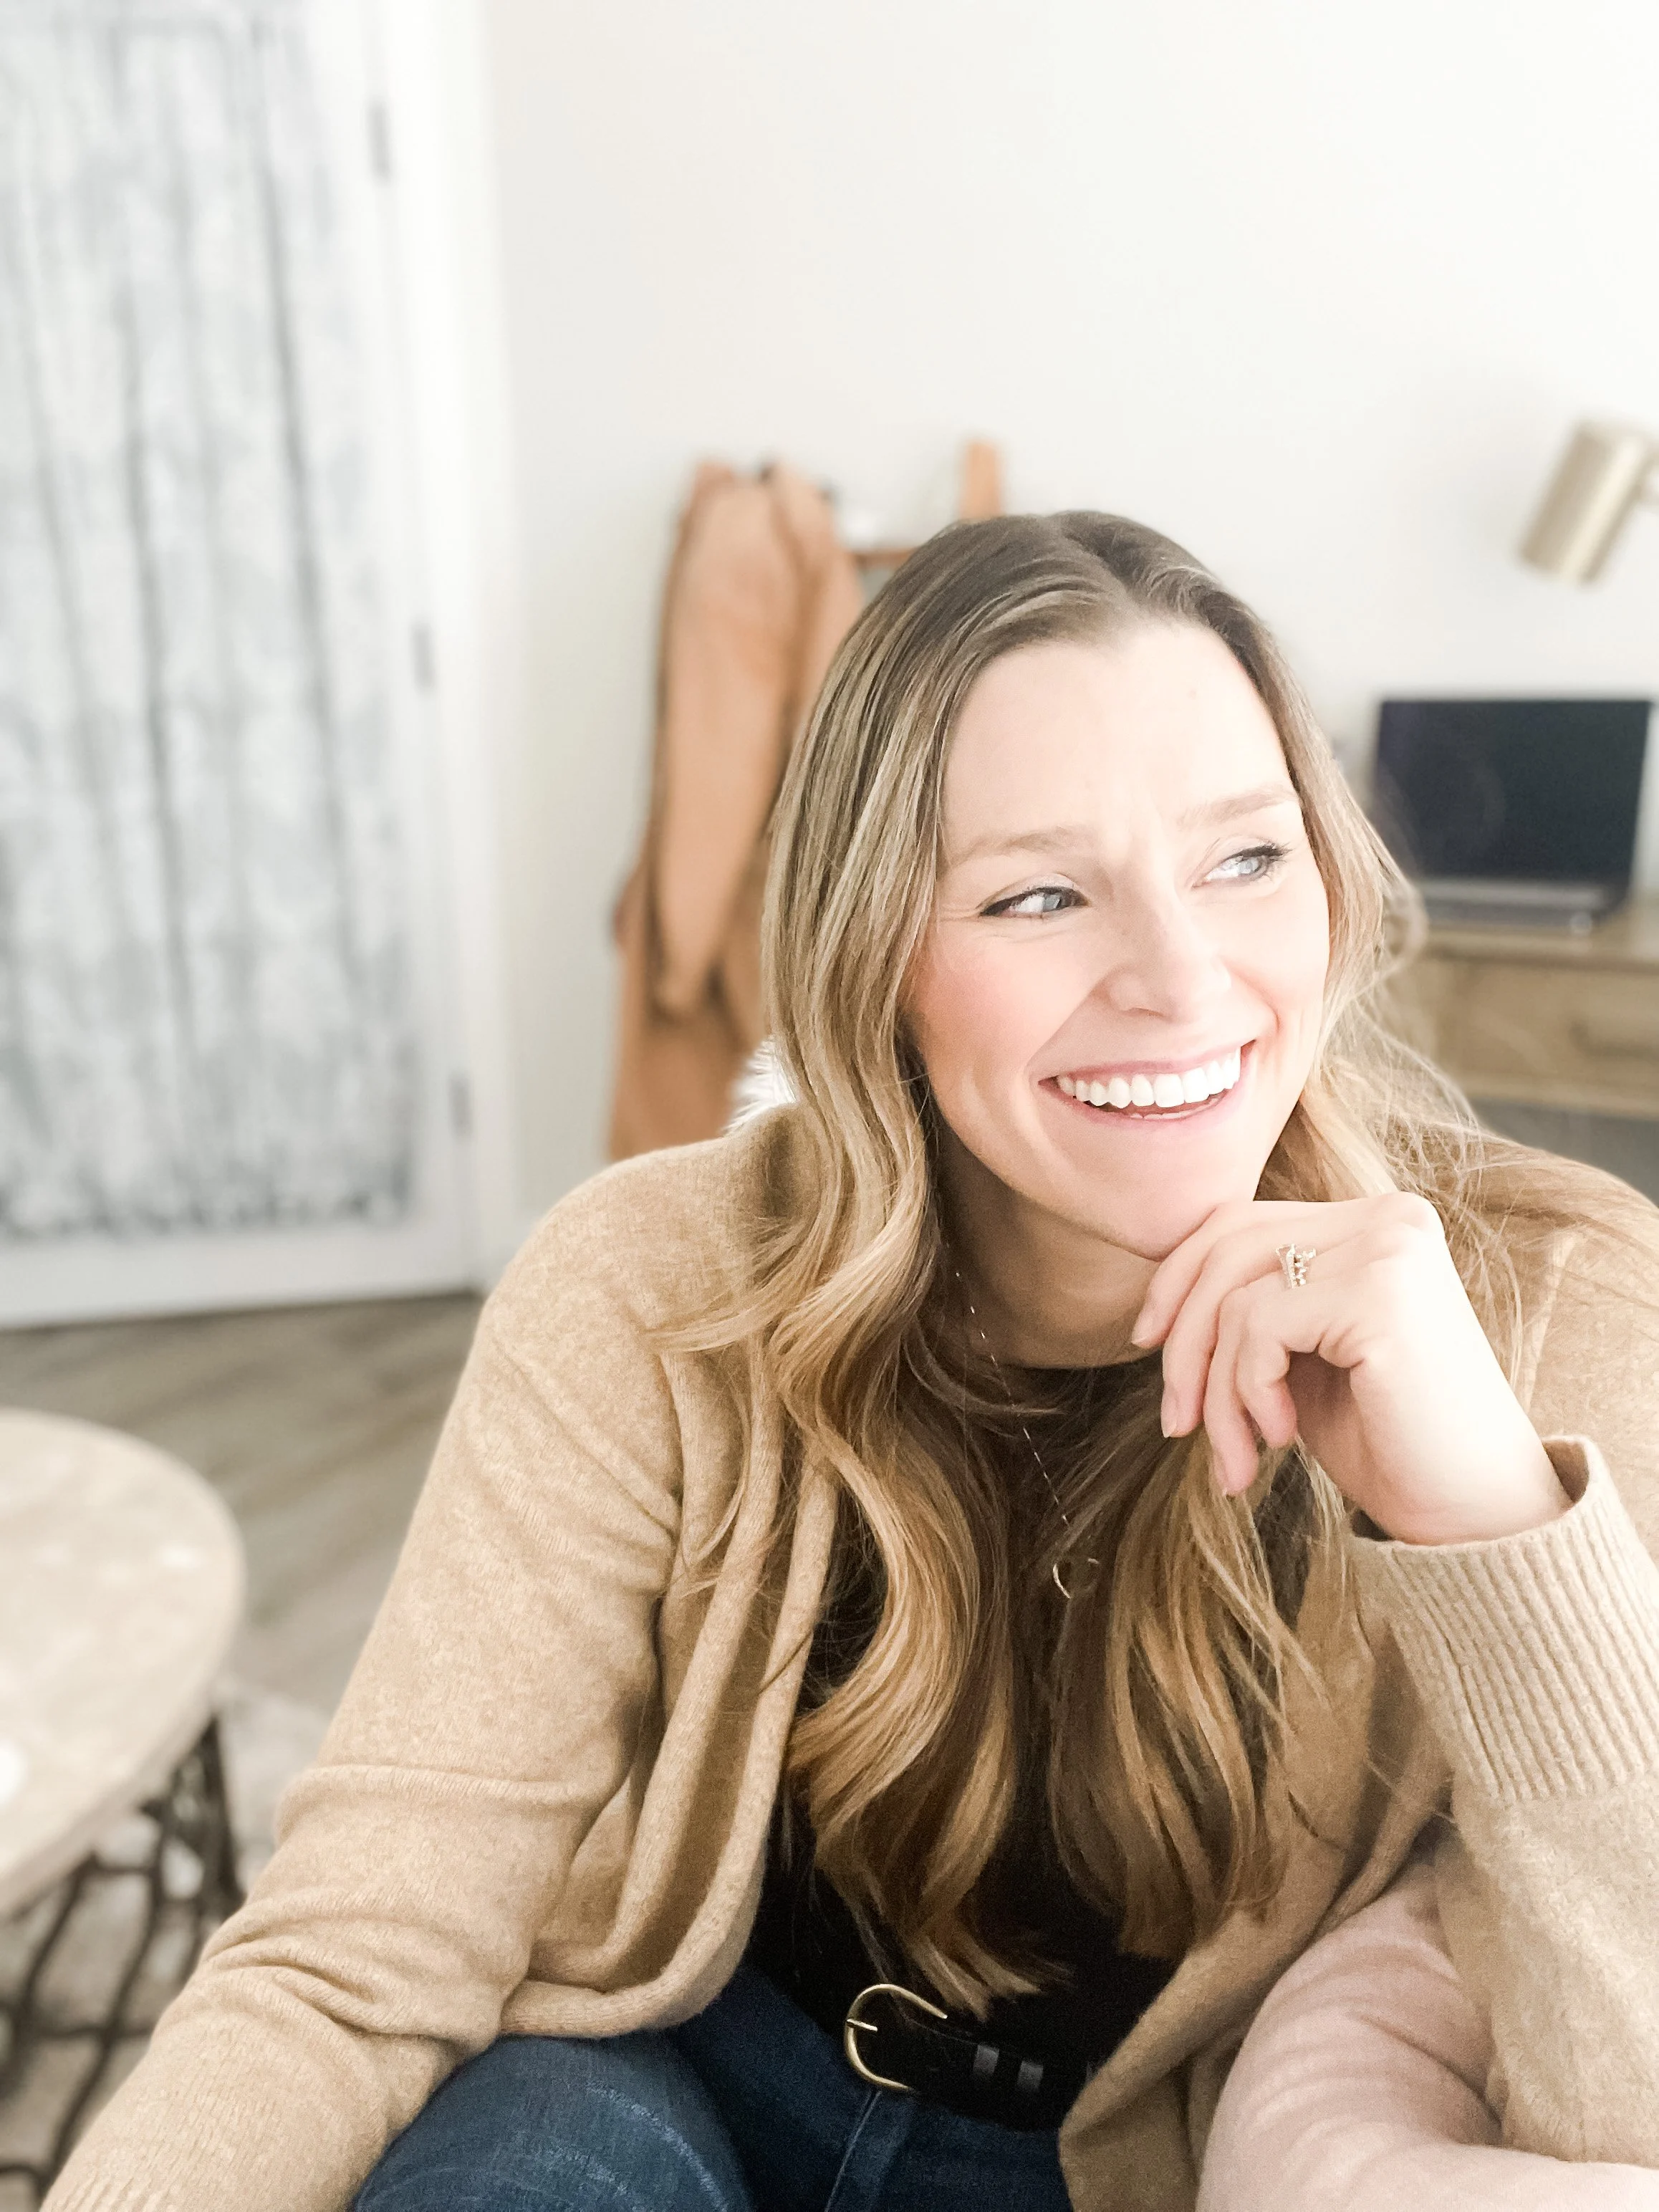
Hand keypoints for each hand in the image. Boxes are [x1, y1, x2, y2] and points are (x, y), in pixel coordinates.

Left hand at [1130, 1192, 1569, 1545]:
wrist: (1476, 1515)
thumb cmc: (1388, 1440)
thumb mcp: (1303, 1356)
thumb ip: (1256, 1308)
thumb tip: (1159, 1302)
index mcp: (1375, 1221)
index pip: (1241, 1221)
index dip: (1177, 1278)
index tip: (1146, 1344)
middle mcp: (1389, 1218)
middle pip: (1226, 1248)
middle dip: (1182, 1341)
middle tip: (1175, 1424)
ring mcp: (1389, 1249)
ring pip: (1233, 1297)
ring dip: (1213, 1390)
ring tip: (1235, 1457)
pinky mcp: (1379, 1294)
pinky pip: (1257, 1328)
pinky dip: (1246, 1392)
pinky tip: (1281, 1439)